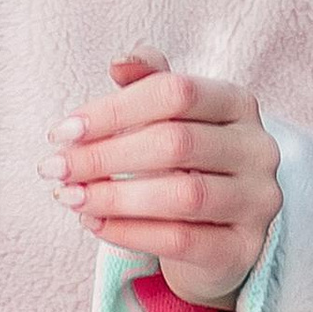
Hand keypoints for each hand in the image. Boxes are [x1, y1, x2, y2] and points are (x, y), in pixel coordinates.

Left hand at [42, 53, 280, 309]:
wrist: (217, 231)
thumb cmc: (184, 162)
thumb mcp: (169, 116)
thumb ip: (148, 83)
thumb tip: (120, 63)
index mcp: (238, 102)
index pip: (175, 92)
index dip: (114, 109)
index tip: (63, 132)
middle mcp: (257, 148)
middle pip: (175, 143)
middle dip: (104, 156)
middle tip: (55, 169)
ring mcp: (257, 200)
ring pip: (181, 195)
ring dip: (114, 197)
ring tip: (72, 197)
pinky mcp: (243, 248)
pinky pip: (181, 240)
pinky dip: (129, 232)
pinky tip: (95, 225)